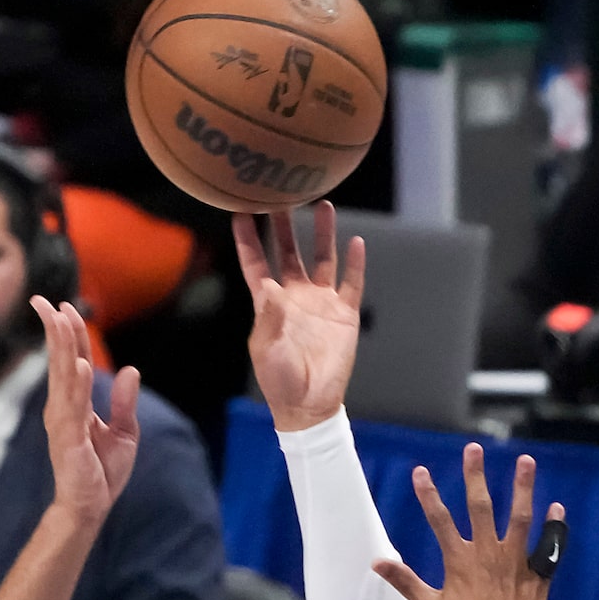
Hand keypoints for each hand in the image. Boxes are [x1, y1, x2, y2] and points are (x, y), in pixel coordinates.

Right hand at [29, 294, 140, 527]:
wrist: (90, 506)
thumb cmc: (101, 471)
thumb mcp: (124, 432)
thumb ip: (124, 402)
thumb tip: (130, 371)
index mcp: (74, 404)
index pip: (70, 360)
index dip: (67, 333)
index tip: (61, 306)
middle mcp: (62, 407)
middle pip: (59, 360)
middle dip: (53, 329)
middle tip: (43, 300)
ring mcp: (63, 422)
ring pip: (62, 377)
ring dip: (60, 347)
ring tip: (59, 319)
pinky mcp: (70, 439)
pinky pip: (73, 407)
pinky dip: (75, 385)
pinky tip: (76, 364)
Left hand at [233, 201, 363, 430]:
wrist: (310, 404)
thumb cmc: (280, 381)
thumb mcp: (267, 350)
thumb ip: (269, 318)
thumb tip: (272, 287)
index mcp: (269, 303)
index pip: (255, 262)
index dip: (248, 238)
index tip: (241, 210)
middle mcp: (295, 296)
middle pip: (288, 251)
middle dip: (285, 225)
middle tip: (282, 195)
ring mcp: (321, 303)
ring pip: (322, 258)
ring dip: (322, 234)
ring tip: (323, 205)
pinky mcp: (344, 314)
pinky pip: (352, 282)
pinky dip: (355, 263)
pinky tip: (357, 242)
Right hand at [374, 444, 558, 599]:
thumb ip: (405, 582)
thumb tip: (377, 563)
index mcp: (460, 562)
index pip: (439, 520)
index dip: (428, 494)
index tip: (420, 471)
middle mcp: (488, 556)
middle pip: (481, 507)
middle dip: (475, 476)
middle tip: (473, 449)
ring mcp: (515, 564)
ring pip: (520, 517)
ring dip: (523, 488)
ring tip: (525, 461)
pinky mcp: (537, 577)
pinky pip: (549, 546)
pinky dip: (554, 526)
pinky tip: (557, 507)